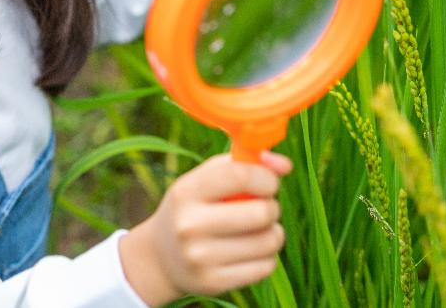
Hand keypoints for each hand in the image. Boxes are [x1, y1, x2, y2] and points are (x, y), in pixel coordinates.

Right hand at [118, 151, 292, 306]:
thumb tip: (285, 165)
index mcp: (186, 191)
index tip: (269, 183)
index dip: (266, 177)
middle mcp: (190, 224)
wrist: (160, 257)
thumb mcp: (206, 179)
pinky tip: (250, 252)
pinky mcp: (213, 282)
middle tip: (262, 208)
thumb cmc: (194, 207)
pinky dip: (266, 257)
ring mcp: (200, 257)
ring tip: (257, 230)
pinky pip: (266, 267)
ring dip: (273, 233)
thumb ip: (244, 163)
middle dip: (271, 207)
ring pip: (269, 241)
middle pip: (261, 212)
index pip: (239, 175)